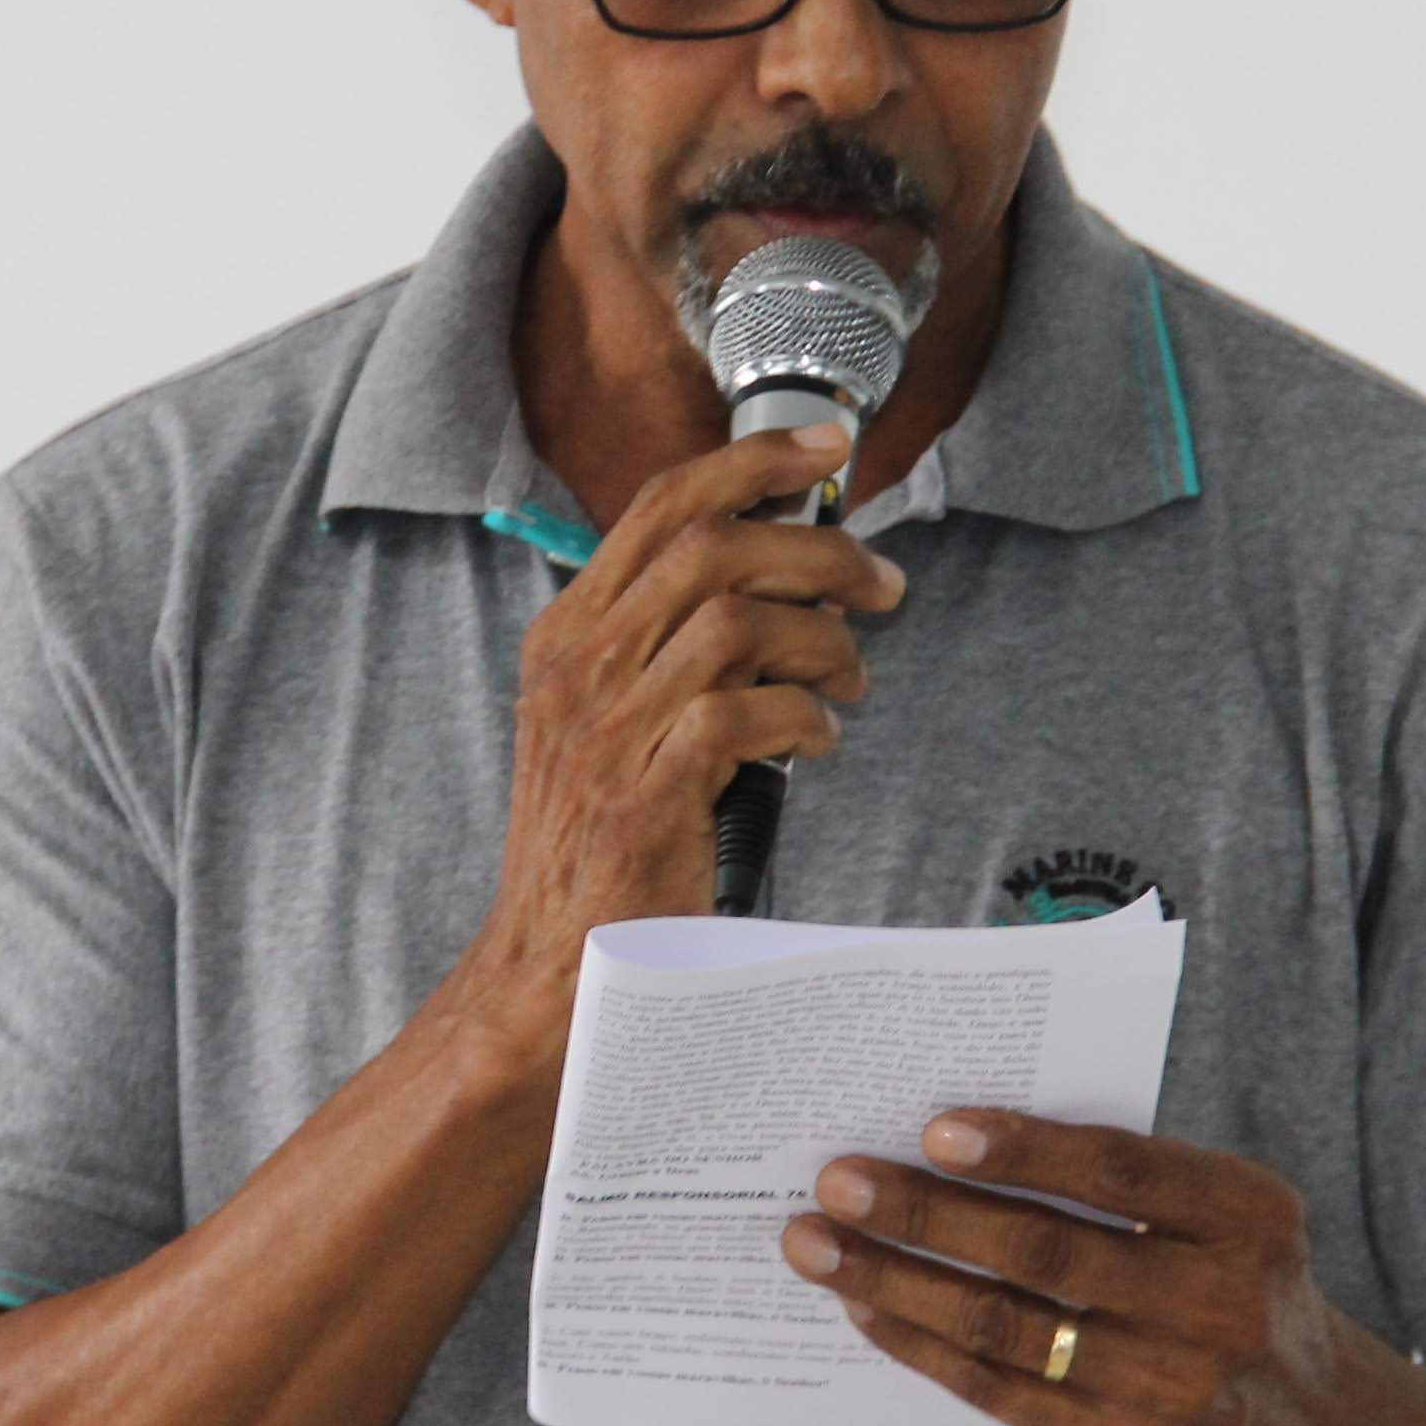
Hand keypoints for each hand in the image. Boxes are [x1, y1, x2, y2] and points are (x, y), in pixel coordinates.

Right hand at [430, 422, 904, 1062]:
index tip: (827, 447)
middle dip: (818, 547)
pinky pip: (746, 712)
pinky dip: (803, 718)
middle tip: (881, 587)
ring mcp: (607, 729)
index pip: (661, 504)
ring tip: (848, 683)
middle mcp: (579, 667)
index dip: (752, 460)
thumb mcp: (611, 725)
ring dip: (822, 639)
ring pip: (738, 618)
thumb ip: (669, 648)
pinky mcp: (646, 796)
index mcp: (568, 635)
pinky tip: (816, 744)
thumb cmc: (598, 853)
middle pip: (713, 544)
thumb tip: (779, 579)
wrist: (543, 978)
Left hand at [777, 1109, 1345, 1425]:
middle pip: (1047, 1254)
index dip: (1027, 1151)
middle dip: (928, 1215)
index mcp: (1247, 1220)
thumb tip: (953, 1137)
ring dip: (895, 1283)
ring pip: (1004, 1328)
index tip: (935, 1129)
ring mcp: (1164, 1391)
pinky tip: (863, 1307)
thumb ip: (1124, 1173)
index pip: (1124, 1174)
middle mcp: (1214, 1308)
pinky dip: (920, 1344)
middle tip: (837, 1180)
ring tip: (815, 1244)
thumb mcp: (1221, 1210)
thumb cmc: (1225, 1276)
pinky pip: (996, 1390)